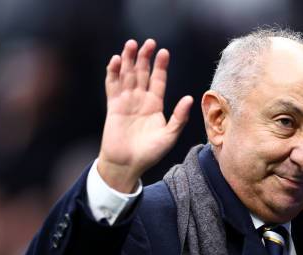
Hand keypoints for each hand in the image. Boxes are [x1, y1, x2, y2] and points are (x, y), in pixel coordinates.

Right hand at [98, 39, 192, 191]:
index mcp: (155, 105)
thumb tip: (190, 98)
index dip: (161, 66)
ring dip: (129, 60)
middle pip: (143, 73)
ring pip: (127, 75)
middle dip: (145, 57)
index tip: (164, 52)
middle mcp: (141, 100)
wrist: (128, 164)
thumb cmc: (150, 153)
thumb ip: (179, 117)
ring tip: (131, 44)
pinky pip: (112, 86)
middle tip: (149, 42)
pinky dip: (113, 73)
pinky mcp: (113, 106)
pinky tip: (116, 60)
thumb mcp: (169, 136)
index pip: (158, 80)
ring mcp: (126, 102)